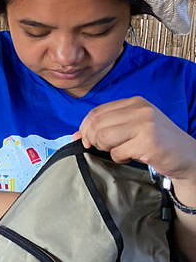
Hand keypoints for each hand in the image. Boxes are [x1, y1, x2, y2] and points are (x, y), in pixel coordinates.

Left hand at [76, 97, 195, 189]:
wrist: (188, 157)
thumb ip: (106, 127)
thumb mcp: (132, 127)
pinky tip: (132, 157)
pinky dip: (120, 159)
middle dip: (94, 140)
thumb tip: (76, 135)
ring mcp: (145, 125)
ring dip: (107, 149)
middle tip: (105, 148)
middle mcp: (140, 110)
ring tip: (121, 151)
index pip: (95, 112)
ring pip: (104, 137)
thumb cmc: (156, 142)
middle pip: (97, 124)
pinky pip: (118, 152)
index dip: (85, 128)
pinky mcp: (148, 142)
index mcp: (134, 103)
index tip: (87, 140)